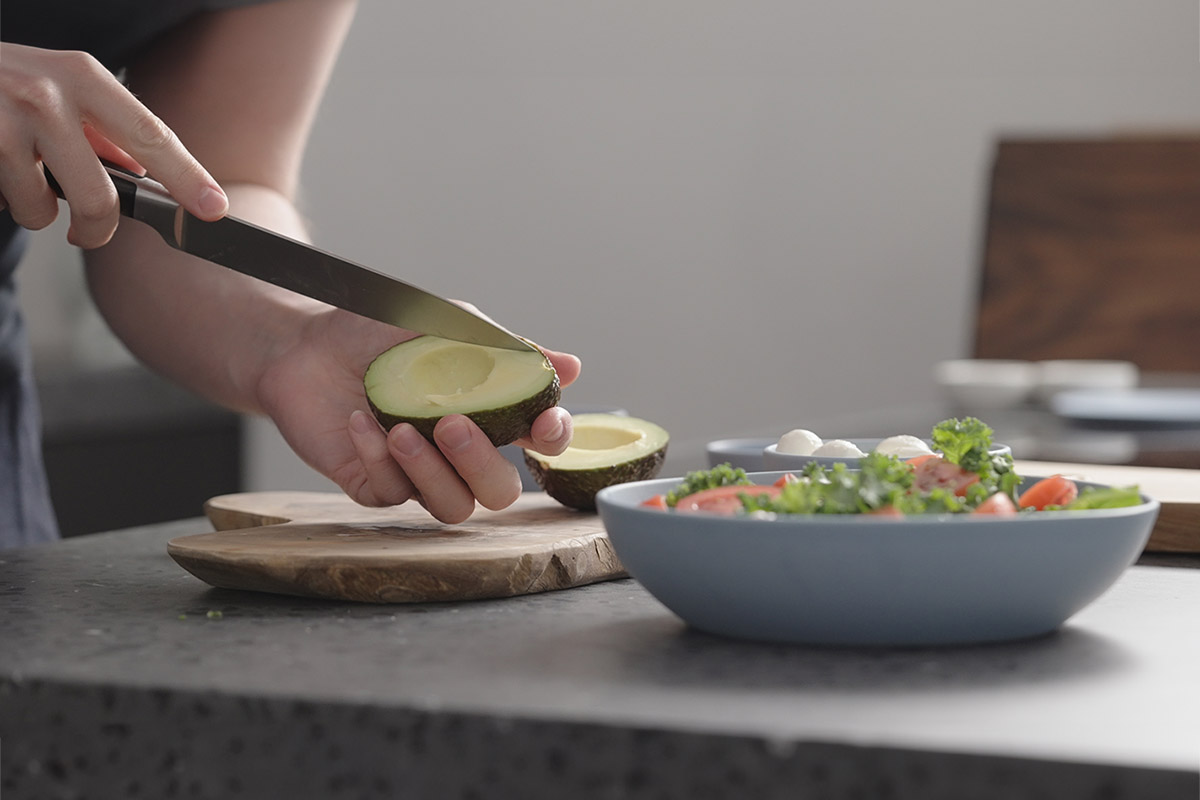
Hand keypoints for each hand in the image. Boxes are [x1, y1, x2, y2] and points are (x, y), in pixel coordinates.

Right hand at [0, 43, 227, 247]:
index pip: (151, 134)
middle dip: (98, 230)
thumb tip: (148, 172)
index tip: (214, 208)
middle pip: (100, 197)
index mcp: (84, 77)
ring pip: (42, 210)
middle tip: (87, 233)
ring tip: (19, 178)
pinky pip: (4, 204)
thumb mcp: (60, 88)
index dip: (187, 176)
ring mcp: (5, 121)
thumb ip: (105, 129)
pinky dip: (3, 199)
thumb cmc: (4, 83)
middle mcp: (47, 95)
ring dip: (34, 209)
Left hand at [258, 307, 581, 523]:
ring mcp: (419, 474)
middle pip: (500, 492)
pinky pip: (392, 494)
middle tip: (452, 424)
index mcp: (491, 414)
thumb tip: (571, 366)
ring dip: (432, 472)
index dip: (552, 439)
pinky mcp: (375, 485)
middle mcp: (460, 453)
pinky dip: (379, 459)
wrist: (303, 343)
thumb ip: (506, 350)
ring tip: (401, 428)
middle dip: (481, 463)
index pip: (540, 443)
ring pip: (452, 506)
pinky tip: (361, 422)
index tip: (542, 425)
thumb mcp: (448, 327)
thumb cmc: (379, 331)